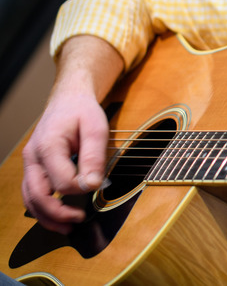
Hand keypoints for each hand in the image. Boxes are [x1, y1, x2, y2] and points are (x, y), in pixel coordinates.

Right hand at [20, 35, 122, 233]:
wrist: (68, 99)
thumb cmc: (82, 112)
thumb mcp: (96, 127)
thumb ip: (94, 156)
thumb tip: (93, 185)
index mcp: (48, 146)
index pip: (61, 180)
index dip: (80, 189)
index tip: (97, 185)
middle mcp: (33, 157)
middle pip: (36, 195)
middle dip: (57, 214)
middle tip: (79, 221)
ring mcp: (30, 164)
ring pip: (30, 199)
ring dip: (47, 217)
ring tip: (68, 227)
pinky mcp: (34, 168)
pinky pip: (33, 193)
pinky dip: (43, 209)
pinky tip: (60, 216)